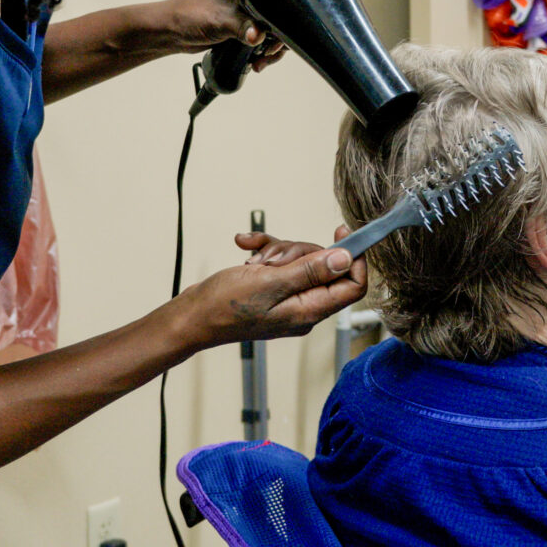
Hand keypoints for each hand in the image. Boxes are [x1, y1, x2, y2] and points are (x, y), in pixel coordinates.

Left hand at [165, 0, 287, 72]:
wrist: (170, 31)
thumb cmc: (189, 16)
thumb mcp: (220, 20)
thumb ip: (243, 27)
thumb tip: (259, 36)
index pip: (277, 2)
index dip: (282, 22)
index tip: (274, 40)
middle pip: (277, 20)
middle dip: (277, 41)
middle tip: (267, 54)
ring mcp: (245, 14)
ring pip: (270, 33)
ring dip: (269, 50)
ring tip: (260, 62)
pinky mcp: (240, 29)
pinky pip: (259, 41)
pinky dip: (260, 53)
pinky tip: (255, 63)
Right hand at [175, 229, 365, 344]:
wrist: (192, 316)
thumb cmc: (224, 307)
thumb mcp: (270, 282)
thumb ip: (311, 270)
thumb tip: (345, 259)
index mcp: (309, 311)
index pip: (352, 285)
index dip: (353, 257)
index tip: (342, 230)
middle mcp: (303, 307)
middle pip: (325, 266)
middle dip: (300, 251)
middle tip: (275, 258)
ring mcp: (288, 298)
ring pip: (301, 259)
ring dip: (278, 251)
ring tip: (255, 261)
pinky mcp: (274, 289)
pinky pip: (281, 262)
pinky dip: (265, 250)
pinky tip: (246, 247)